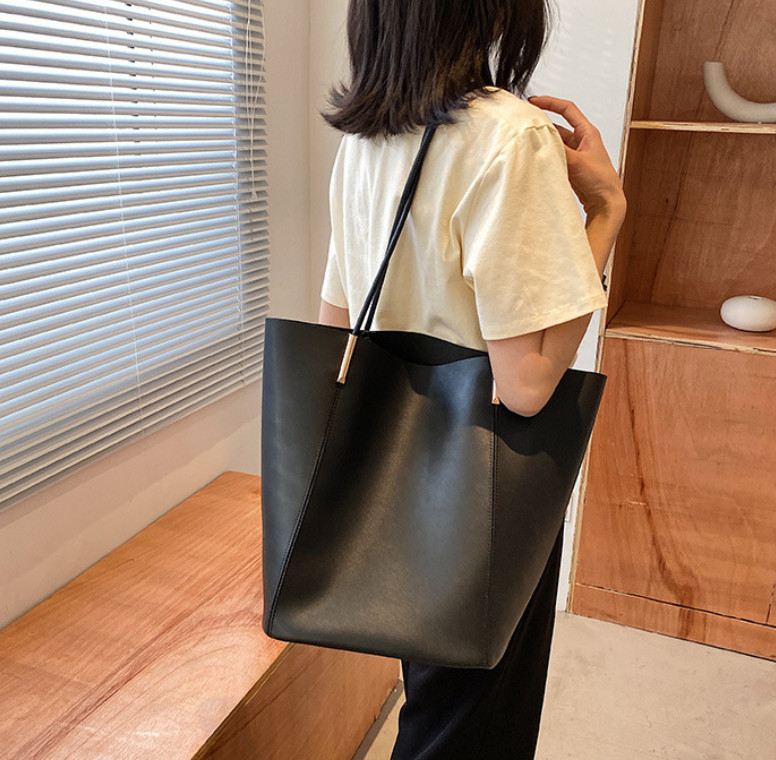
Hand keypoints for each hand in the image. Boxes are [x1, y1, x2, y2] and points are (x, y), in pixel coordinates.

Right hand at [527, 95, 625, 221]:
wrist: (606, 203)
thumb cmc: (600, 181)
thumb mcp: (576, 161)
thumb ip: (558, 149)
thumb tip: (540, 138)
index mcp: (588, 132)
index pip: (567, 109)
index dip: (550, 102)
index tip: (534, 102)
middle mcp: (583, 141)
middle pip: (559, 126)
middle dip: (544, 124)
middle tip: (528, 124)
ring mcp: (577, 154)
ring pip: (557, 142)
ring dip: (546, 143)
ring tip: (531, 143)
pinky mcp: (572, 167)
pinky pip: (557, 156)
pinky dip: (548, 156)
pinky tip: (539, 159)